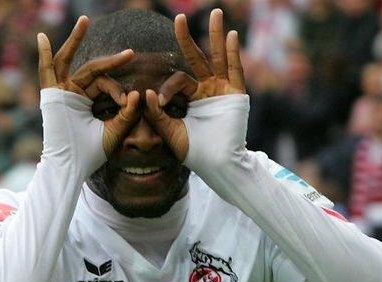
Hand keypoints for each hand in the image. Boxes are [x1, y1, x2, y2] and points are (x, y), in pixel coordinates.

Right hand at [37, 16, 140, 157]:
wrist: (73, 166)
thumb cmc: (92, 153)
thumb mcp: (115, 130)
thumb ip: (127, 113)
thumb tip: (139, 93)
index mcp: (87, 101)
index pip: (105, 84)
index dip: (119, 91)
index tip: (127, 103)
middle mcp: (73, 94)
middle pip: (93, 70)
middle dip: (112, 62)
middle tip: (131, 54)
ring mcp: (61, 93)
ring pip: (69, 61)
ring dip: (75, 40)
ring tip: (86, 21)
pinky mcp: (51, 97)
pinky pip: (46, 72)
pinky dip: (43, 55)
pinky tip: (42, 38)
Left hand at [144, 9, 245, 160]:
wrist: (216, 165)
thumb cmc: (195, 152)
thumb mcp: (169, 130)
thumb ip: (157, 112)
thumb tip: (145, 92)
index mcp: (193, 99)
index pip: (179, 80)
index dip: (168, 87)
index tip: (160, 101)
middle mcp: (209, 91)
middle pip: (197, 59)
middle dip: (188, 39)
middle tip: (178, 17)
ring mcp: (223, 90)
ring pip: (217, 58)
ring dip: (216, 35)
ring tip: (215, 12)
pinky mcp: (236, 95)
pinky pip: (235, 70)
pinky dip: (234, 54)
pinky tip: (232, 35)